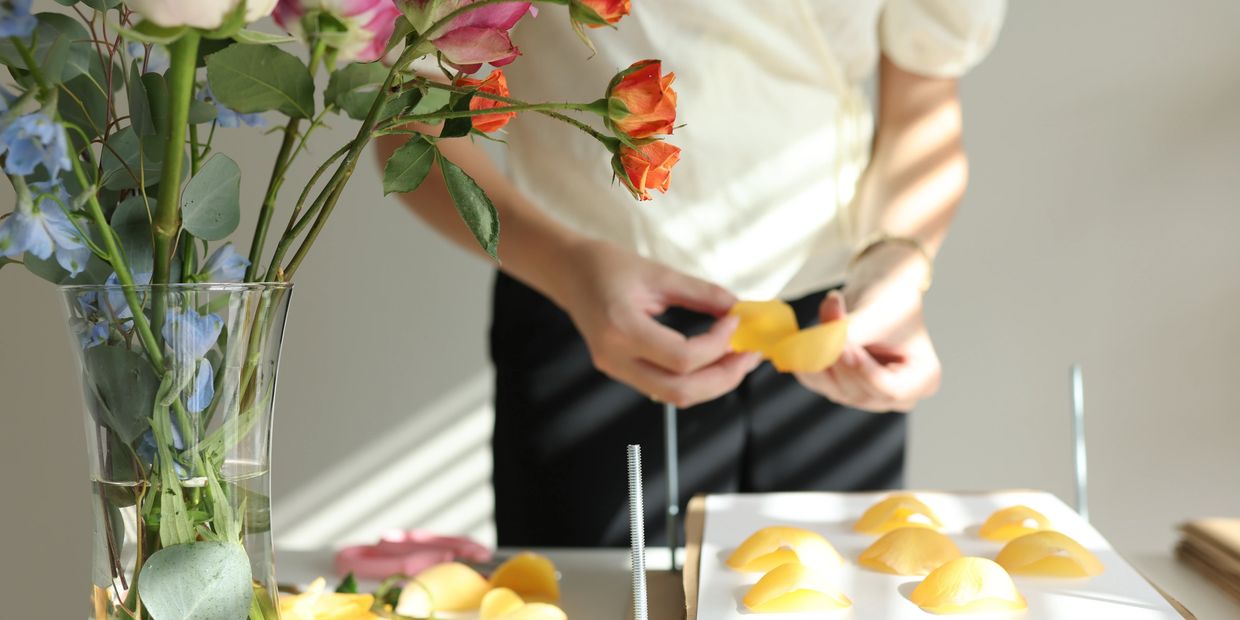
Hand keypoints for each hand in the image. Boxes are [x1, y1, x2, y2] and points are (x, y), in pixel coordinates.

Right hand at [550, 239, 762, 407]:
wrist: (567, 272)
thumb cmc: (605, 265)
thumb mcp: (658, 272)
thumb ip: (701, 293)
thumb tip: (738, 307)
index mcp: (621, 328)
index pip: (682, 357)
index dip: (718, 344)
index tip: (736, 321)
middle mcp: (615, 357)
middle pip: (680, 391)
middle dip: (724, 377)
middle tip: (750, 355)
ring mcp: (615, 369)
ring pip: (673, 396)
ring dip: (713, 382)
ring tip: (738, 358)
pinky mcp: (620, 370)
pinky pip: (663, 386)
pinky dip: (694, 378)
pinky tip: (713, 359)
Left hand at [794, 244, 941, 411]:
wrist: (877, 291)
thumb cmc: (891, 298)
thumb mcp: (879, 312)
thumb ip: (853, 333)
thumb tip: (823, 345)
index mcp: (923, 379)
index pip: (889, 390)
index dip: (862, 371)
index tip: (845, 346)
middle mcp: (898, 396)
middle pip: (859, 392)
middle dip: (838, 354)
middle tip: (831, 313)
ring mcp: (868, 396)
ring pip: (833, 388)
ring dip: (821, 349)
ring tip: (830, 309)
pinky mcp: (840, 389)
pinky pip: (816, 381)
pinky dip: (809, 356)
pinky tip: (816, 329)